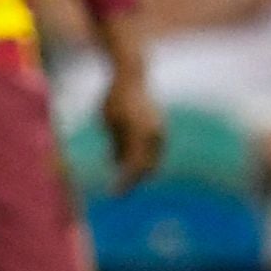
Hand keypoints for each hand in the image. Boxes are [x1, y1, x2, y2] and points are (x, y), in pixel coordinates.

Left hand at [100, 68, 163, 192]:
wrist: (131, 76)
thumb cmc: (114, 98)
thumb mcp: (109, 122)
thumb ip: (116, 144)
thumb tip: (118, 165)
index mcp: (141, 132)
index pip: (135, 166)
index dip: (126, 182)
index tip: (113, 193)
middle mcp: (155, 133)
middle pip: (147, 167)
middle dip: (133, 181)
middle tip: (118, 192)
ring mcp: (160, 131)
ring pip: (153, 161)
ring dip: (139, 173)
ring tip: (122, 181)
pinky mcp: (160, 129)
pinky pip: (154, 152)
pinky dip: (143, 161)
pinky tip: (128, 165)